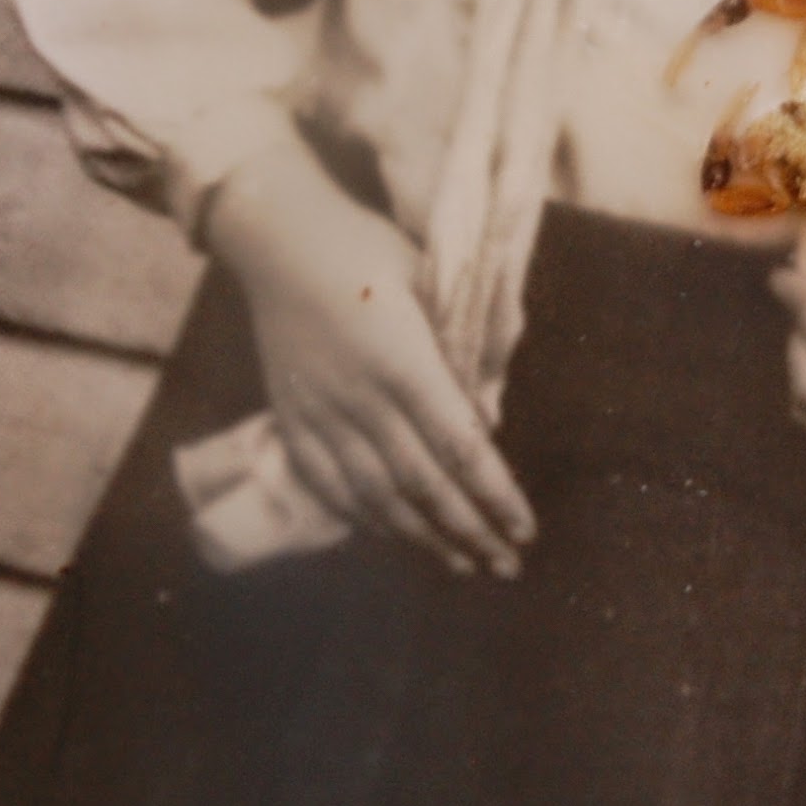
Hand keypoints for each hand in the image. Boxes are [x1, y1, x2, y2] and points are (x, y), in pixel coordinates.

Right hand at [205, 138, 535, 576]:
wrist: (280, 239)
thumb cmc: (369, 249)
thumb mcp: (432, 280)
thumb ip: (465, 349)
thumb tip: (490, 422)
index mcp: (401, 360)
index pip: (459, 446)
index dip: (495, 494)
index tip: (526, 529)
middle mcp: (358, 398)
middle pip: (422, 484)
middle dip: (470, 531)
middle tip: (508, 566)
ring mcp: (318, 414)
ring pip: (375, 497)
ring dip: (424, 539)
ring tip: (464, 566)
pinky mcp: (291, 419)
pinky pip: (329, 487)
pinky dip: (366, 520)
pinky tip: (397, 538)